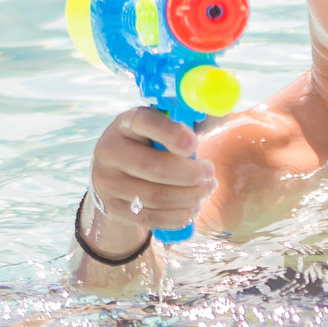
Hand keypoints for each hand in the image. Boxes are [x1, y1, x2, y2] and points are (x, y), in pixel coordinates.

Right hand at [87, 107, 215, 249]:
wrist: (120, 172)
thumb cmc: (156, 142)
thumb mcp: (167, 126)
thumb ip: (189, 120)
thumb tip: (221, 108)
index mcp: (127, 122)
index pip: (146, 122)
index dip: (172, 134)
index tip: (194, 146)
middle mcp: (109, 151)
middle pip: (155, 167)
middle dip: (191, 174)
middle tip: (211, 172)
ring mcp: (107, 182)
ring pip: (155, 196)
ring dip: (190, 196)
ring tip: (207, 189)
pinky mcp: (112, 208)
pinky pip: (150, 218)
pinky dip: (178, 216)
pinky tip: (193, 208)